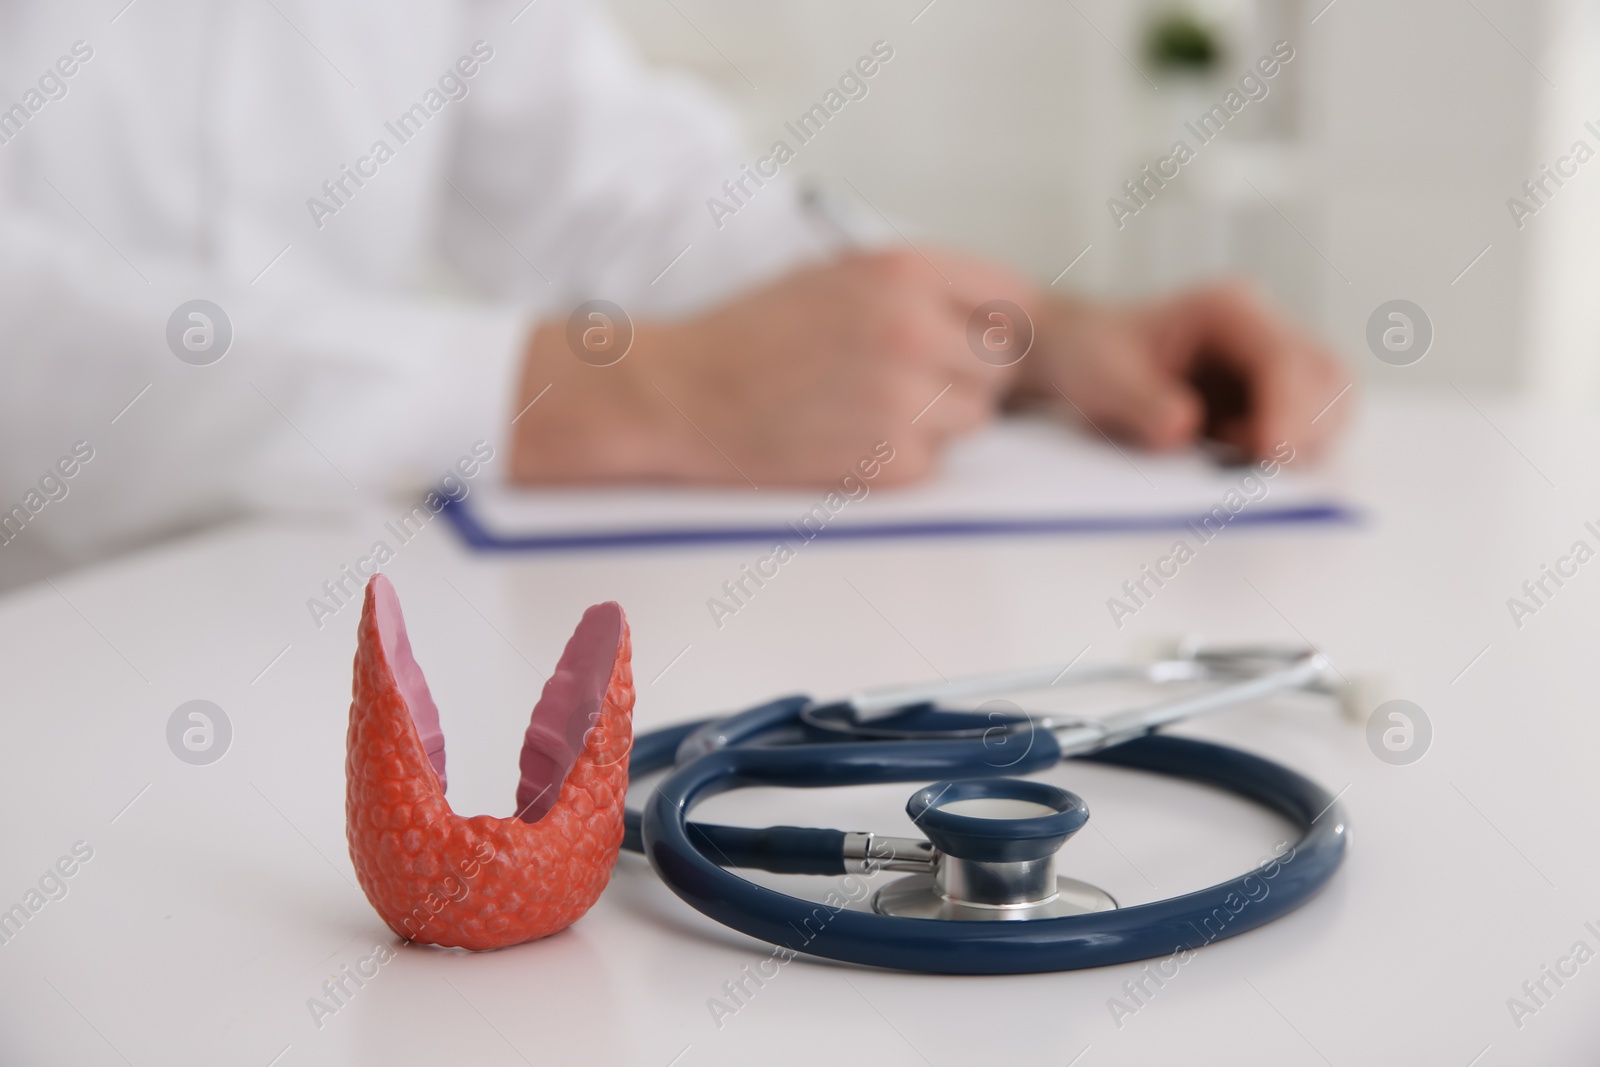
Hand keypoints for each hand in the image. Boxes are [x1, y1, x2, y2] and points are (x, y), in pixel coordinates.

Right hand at [510, 250, 1033, 485]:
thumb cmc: (754, 334)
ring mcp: (903, 399)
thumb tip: (994, 317)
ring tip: (868, 406)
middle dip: (967, 373)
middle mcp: (913, 331)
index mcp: (903, 271)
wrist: (682, 393)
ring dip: (936, 419)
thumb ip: (919, 287)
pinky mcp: (887, 461)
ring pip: (973, 418)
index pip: (1011, 297)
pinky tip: (848, 438)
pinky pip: (934, 463)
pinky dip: (901, 459)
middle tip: (910, 379)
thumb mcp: (840, 275)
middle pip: (1001, 363)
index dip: (994, 323)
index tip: (972, 338)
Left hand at [1015, 283, 1351, 461]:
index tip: (1271, 454)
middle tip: (1264, 478)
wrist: (1084, 354)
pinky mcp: (1273, 398)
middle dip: (1308, 433)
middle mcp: (1265, 330)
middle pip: (1328, 380)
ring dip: (1302, 448)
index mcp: (1228, 310)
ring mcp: (1274, 364)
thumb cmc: (1093, 356)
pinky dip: (1286, 456)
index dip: (1288, 410)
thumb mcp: (1102, 378)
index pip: (1285, 359)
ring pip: (1329, 407)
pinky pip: (1306, 430)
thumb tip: (1184, 430)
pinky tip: (1240, 469)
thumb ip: (1141, 403)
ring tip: (1242, 473)